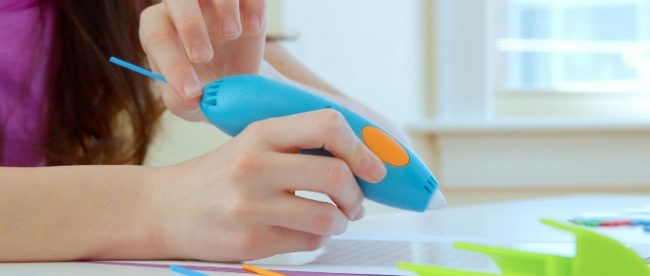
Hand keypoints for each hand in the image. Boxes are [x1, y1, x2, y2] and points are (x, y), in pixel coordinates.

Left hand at [139, 0, 265, 120]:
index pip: (156, 36)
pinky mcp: (244, 0)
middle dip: (190, 26)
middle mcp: (181, 8)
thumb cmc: (205, 87)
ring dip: (223, 8)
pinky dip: (252, 7)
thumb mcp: (188, 104)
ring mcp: (213, 0)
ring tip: (233, 35)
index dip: (171, 63)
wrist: (238, 82)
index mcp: (159, 30)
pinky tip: (253, 28)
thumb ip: (180, 102)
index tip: (192, 92)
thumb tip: (189, 96)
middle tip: (204, 57)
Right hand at [148, 110, 387, 261]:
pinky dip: (317, 238)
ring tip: (332, 219)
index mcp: (261, 131)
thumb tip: (362, 160)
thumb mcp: (253, 143)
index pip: (328, 125)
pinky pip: (308, 241)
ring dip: (340, 222)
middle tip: (355, 203)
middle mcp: (255, 164)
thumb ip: (299, 144)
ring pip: (327, 216)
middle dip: (357, 195)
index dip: (361, 148)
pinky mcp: (249, 240)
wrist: (166, 208)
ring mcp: (251, 205)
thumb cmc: (220, 174)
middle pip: (336, 175)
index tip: (374, 168)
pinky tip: (305, 231)